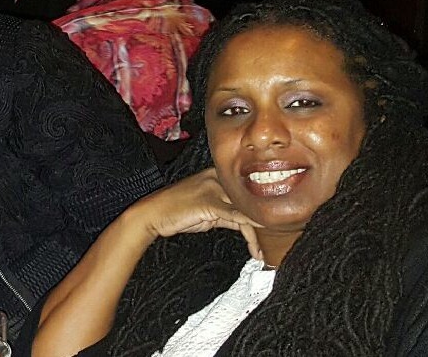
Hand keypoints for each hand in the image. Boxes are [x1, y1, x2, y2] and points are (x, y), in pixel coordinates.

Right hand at [130, 169, 263, 259]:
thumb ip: (228, 213)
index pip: (249, 191)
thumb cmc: (177, 213)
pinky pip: (236, 216)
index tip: (274, 230)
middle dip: (266, 222)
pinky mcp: (209, 201)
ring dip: (259, 233)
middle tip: (276, 244)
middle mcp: (217, 177)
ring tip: (263, 252)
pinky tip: (256, 245)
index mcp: (217, 174)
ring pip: (246, 209)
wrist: (151, 215)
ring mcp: (213, 187)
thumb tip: (249, 224)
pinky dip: (250, 230)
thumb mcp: (208, 211)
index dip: (262, 211)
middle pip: (251, 199)